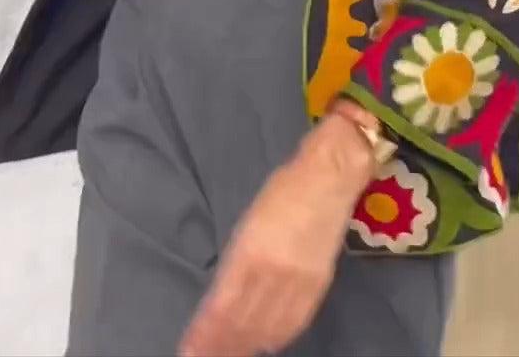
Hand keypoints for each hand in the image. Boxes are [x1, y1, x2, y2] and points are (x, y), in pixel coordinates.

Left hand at [178, 112, 374, 356]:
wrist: (329, 179)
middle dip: (222, 345)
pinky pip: (295, 321)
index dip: (205, 333)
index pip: (222, 306)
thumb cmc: (283, 191)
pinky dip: (277, 336)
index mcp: (250, 252)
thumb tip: (224, 297)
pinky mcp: (318, 285)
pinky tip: (266, 343)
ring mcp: (298, 281)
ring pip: (268, 327)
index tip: (189, 350)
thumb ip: (237, 262)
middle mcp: (273, 272)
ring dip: (247, 345)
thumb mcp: (248, 223)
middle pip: (243, 322)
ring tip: (230, 355)